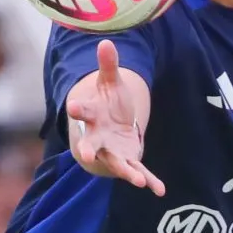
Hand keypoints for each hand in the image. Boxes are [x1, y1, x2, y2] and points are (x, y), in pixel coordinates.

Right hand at [66, 40, 164, 195]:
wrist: (108, 129)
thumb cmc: (107, 104)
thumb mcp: (110, 83)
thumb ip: (108, 66)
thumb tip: (105, 41)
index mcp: (92, 117)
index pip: (83, 112)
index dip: (78, 109)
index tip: (72, 106)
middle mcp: (98, 138)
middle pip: (90, 145)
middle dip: (88, 150)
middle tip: (84, 155)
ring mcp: (112, 153)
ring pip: (117, 164)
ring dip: (127, 172)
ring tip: (137, 181)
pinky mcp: (128, 162)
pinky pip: (138, 172)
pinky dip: (149, 181)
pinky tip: (160, 191)